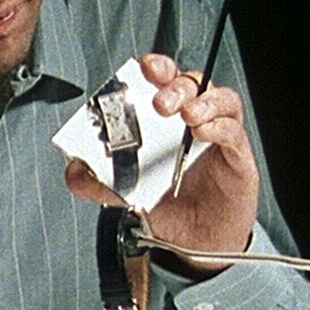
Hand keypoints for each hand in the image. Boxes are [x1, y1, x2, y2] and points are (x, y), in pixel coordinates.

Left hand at [66, 53, 258, 276]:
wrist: (191, 242)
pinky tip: (203, 133)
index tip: (145, 67)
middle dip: (175, 85)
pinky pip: (234, 132)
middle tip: (161, 103)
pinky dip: (220, 127)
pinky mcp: (236, 158)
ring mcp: (217, 136)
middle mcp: (191, 120)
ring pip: (221, 99)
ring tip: (187, 116)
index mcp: (163, 118)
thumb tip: (72, 171)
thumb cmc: (163, 201)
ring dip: (203, 101)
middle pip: (191, 82)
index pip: (164, 79)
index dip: (157, 67)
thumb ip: (96, 179)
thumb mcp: (122, 189)